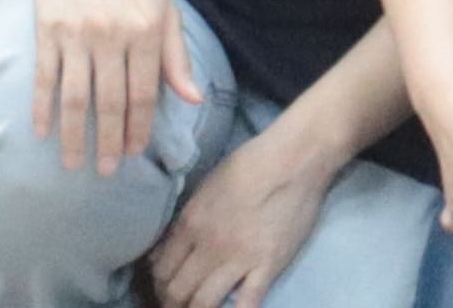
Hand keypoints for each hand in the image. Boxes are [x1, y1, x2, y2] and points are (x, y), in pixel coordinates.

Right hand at [25, 0, 201, 180]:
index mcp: (148, 30)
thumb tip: (193, 99)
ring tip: (73, 164)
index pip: (145, 92)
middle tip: (105, 172)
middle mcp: (114, 34)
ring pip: (76, 97)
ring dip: (74, 136)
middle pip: (111, 101)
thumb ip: (177, 56)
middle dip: (108, 142)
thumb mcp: (163, 8)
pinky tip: (42, 133)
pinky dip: (42, 109)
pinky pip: (46, 79)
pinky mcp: (48, 30)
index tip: (132, 154)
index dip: (139, 127)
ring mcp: (79, 34)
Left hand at [141, 117, 332, 307]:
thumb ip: (185, 221)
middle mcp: (209, 246)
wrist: (294, 158)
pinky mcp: (268, 265)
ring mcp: (239, 259)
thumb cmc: (249, 165)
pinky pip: (247, 303)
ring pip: (203, 303)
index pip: (161, 269)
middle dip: (172, 303)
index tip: (163, 289)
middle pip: (177, 291)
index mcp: (191, 223)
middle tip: (177, 306)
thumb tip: (165, 250)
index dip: (158, 285)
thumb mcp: (206, 188)